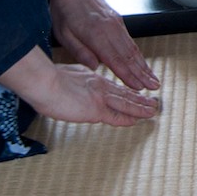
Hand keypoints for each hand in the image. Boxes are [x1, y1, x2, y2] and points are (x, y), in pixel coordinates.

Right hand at [0, 48, 158, 126]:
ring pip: (125, 103)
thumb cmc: (46, 81)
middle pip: (124, 93)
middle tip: (152, 102)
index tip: (135, 94)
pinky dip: (128, 118)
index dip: (125, 91)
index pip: (113, 87)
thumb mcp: (64, 75)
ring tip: (152, 110)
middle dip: (139, 99)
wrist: (44, 82)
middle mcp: (99, 85)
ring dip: (140, 108)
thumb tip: (74, 83)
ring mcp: (99, 97)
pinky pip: (116, 116)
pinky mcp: (96, 109)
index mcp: (91, 77)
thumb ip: (74, 78)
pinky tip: (137, 120)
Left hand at [48, 0, 161, 92]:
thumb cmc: (64, 11)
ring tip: (153, 77)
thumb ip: (80, 52)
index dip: (128, 75)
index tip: (138, 88)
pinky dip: (138, 54)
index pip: (115, 59)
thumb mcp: (63, 34)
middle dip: (143, 73)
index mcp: (95, 34)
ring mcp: (116, 23)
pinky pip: (130, 40)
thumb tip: (95, 67)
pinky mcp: (118, 20)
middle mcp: (110, 28)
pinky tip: (142, 63)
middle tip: (154, 87)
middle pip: (129, 55)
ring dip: (144, 64)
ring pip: (132, 47)